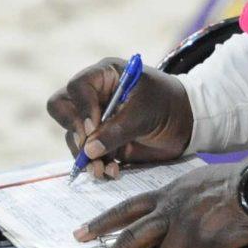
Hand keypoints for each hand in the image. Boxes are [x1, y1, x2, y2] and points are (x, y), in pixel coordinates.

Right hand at [46, 59, 192, 178]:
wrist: (186, 123)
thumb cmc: (167, 104)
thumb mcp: (145, 112)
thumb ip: (117, 130)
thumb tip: (88, 150)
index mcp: (104, 76)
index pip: (77, 87)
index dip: (81, 108)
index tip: (94, 128)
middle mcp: (94, 95)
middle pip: (62, 108)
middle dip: (74, 131)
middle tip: (88, 149)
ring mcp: (94, 119)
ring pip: (73, 136)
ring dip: (84, 156)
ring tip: (102, 170)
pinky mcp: (100, 140)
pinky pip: (86, 154)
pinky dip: (96, 165)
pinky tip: (112, 172)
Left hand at [77, 163, 247, 247]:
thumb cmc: (234, 181)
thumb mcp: (197, 182)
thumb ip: (180, 199)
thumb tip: (176, 214)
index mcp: (167, 196)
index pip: (126, 209)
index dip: (102, 222)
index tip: (81, 234)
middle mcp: (170, 214)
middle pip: (131, 241)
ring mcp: (187, 232)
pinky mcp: (207, 247)